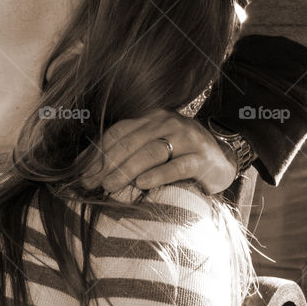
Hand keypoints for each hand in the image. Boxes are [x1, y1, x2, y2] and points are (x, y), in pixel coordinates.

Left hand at [81, 108, 238, 195]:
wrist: (222, 157)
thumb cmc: (180, 154)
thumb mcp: (153, 146)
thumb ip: (125, 151)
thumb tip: (85, 166)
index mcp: (151, 118)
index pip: (119, 132)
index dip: (98, 153)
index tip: (84, 174)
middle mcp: (168, 123)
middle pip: (131, 142)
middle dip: (108, 164)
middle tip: (93, 184)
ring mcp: (187, 139)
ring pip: (152, 152)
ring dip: (127, 170)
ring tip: (110, 186)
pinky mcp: (202, 159)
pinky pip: (178, 166)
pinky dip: (159, 175)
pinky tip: (143, 184)